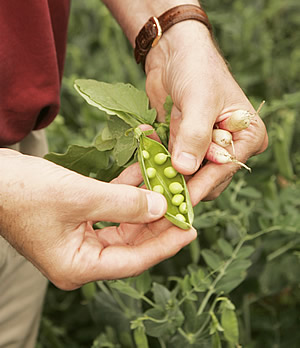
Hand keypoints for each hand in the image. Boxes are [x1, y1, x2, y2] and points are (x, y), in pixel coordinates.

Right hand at [0, 149, 195, 289]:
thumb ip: (124, 204)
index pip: (133, 260)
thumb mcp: (80, 197)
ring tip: (168, 182)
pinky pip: (110, 206)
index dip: (164, 244)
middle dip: (158, 218)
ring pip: (124, 221)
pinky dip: (126, 189)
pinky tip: (142, 171)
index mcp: (78, 265)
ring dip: (144, 199)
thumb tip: (161, 207)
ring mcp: (79, 236)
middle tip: (183, 202)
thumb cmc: (24, 192)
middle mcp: (81, 256)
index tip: (189, 230)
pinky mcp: (77, 217)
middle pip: (132, 240)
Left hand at [145, 21, 267, 202]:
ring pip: (186, 175)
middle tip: (158, 191)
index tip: (183, 200)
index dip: (203, 184)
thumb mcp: (200, 99)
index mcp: (246, 136)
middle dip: (182, 184)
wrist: (174, 53)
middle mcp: (228, 146)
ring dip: (165, 174)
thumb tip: (186, 168)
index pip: (224, 169)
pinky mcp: (183, 145)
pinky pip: (170, 162)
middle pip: (207, 178)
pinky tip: (146, 148)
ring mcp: (204, 147)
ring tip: (146, 173)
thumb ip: (195, 135)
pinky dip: (156, 159)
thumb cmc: (197, 68)